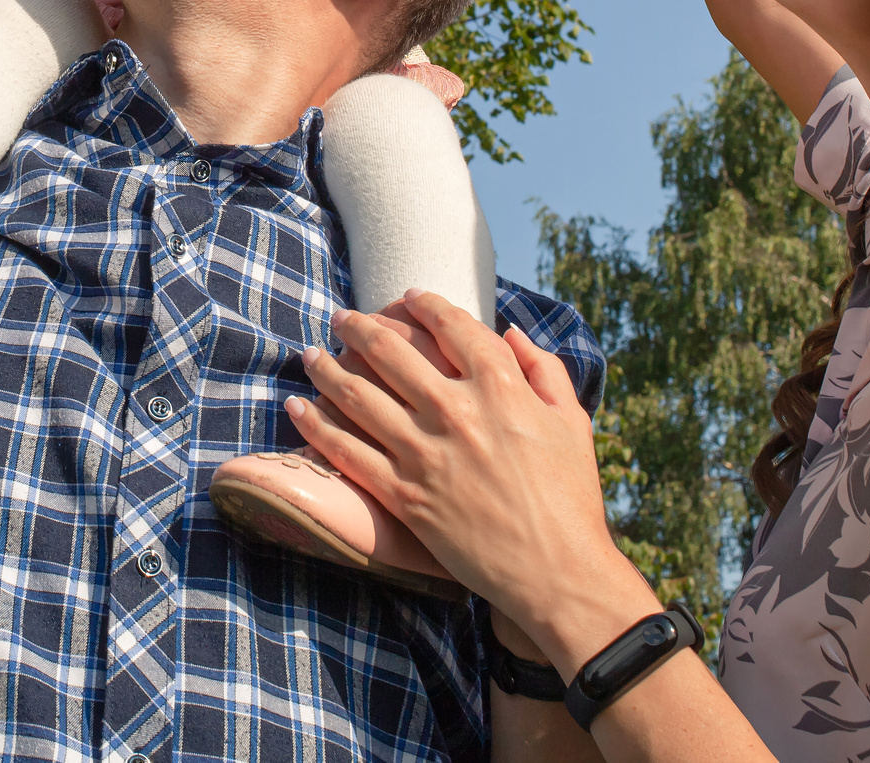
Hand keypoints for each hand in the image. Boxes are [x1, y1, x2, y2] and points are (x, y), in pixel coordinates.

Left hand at [288, 292, 656, 667]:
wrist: (556, 571)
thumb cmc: (570, 496)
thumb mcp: (572, 421)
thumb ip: (544, 369)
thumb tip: (511, 332)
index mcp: (501, 387)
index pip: (451, 326)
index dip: (425, 305)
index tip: (407, 298)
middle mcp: (456, 411)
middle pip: (391, 352)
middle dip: (360, 328)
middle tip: (343, 319)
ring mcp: (424, 453)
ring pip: (358, 395)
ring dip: (327, 368)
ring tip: (311, 355)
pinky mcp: (403, 494)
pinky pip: (346, 450)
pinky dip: (316, 425)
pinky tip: (297, 407)